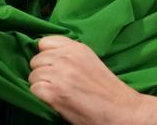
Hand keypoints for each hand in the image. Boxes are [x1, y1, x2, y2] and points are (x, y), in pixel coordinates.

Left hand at [29, 35, 156, 124]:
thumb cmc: (107, 91)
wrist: (123, 112)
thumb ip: (69, 54)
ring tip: (56, 94)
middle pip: (36, 60)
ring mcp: (59, 73)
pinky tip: (54, 101)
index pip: (44, 43)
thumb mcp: (89, 61)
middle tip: (56, 84)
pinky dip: (40, 97)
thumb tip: (45, 56)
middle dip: (42, 72)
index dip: (46, 56)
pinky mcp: (54, 92)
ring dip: (40, 86)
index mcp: (75, 47)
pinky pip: (34, 90)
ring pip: (32, 75)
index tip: (53, 67)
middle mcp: (66, 57)